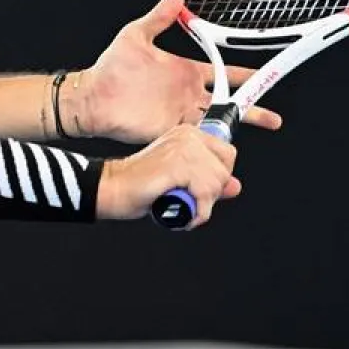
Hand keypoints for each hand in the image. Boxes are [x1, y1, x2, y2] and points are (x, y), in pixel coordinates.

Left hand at [69, 0, 282, 143]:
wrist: (92, 98)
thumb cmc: (111, 68)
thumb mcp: (137, 36)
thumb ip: (159, 17)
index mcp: (184, 72)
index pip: (223, 74)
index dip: (244, 75)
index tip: (265, 75)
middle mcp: (186, 95)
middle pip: (227, 103)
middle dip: (252, 109)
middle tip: (273, 118)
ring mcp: (180, 114)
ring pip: (216, 122)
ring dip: (236, 127)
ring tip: (258, 131)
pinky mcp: (170, 131)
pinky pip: (196, 138)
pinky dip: (211, 142)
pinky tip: (226, 148)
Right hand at [97, 125, 239, 227]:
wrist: (113, 188)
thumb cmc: (139, 185)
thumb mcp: (181, 180)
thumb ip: (209, 180)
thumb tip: (235, 186)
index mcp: (188, 134)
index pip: (227, 153)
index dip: (219, 177)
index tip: (201, 188)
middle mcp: (187, 136)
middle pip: (224, 171)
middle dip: (211, 194)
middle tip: (189, 200)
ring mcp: (182, 148)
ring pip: (216, 183)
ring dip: (203, 205)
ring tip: (182, 206)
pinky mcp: (176, 165)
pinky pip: (204, 194)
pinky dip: (198, 212)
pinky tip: (183, 215)